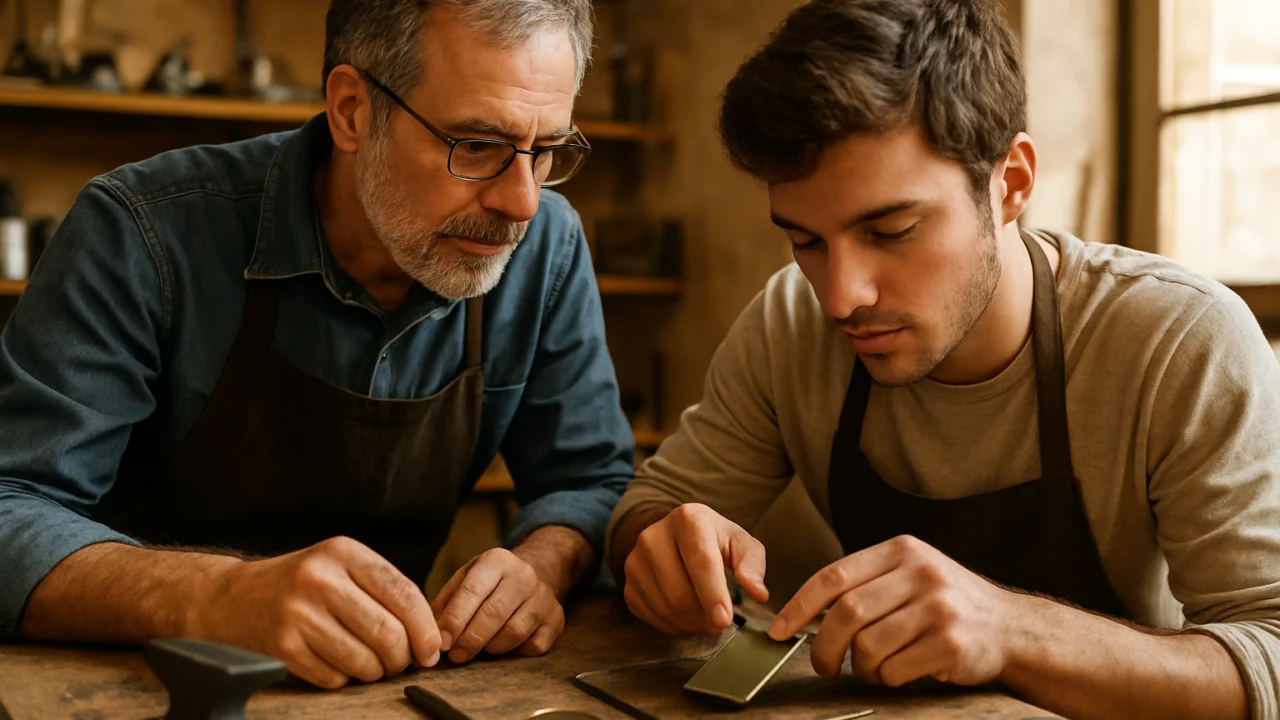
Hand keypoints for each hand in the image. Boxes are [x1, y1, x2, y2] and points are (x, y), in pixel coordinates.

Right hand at [193, 536, 441, 688]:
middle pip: (388, 633)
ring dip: (375, 673)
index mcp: (342, 553)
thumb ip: (383, 589)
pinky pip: (335, 678)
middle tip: (401, 663)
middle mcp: (320, 580)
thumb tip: (430, 634)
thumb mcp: (339, 566)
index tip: (431, 648)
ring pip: (364, 661)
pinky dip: (343, 679)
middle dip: (403, 658)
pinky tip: (336, 664)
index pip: (404, 593)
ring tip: (370, 665)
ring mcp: (298, 615)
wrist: (230, 598)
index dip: (425, 628)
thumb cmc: (300, 585)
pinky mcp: (282, 648)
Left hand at [431, 548, 564, 662]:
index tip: (442, 642)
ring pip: (515, 631)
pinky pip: (535, 645)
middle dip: (470, 640)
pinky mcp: (557, 617)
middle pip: (494, 613)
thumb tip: (434, 634)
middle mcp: (524, 575)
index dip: (454, 620)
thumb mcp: (466, 578)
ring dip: (492, 647)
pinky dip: (517, 652)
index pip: (472, 591)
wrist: (533, 575)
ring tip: (482, 648)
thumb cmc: (490, 583)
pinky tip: (506, 646)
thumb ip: (446, 602)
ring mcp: (544, 596)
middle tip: (456, 656)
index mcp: (497, 560)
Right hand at [622, 503, 768, 635]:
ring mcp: (635, 560)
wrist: (675, 536)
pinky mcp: (628, 583)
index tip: (724, 621)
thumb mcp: (740, 543)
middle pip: (680, 592)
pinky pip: (651, 616)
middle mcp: (653, 536)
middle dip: (704, 617)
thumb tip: (758, 593)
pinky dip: (673, 625)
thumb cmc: (714, 540)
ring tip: (706, 618)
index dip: (712, 594)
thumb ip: (752, 565)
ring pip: (665, 608)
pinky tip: (686, 615)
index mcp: (687, 519)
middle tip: (721, 622)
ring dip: (691, 624)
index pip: (700, 561)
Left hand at [768, 535, 1025, 686]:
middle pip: (846, 613)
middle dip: (824, 646)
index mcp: (901, 550)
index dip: (799, 606)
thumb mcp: (910, 575)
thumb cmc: (946, 604)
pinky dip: (888, 678)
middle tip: (823, 665)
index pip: (833, 576)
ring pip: (868, 645)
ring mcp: (939, 607)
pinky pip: (896, 669)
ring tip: (873, 669)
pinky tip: (901, 673)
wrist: (1011, 628)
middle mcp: (920, 573)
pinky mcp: (952, 642)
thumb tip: (801, 614)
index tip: (778, 630)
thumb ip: (865, 584)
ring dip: (861, 667)